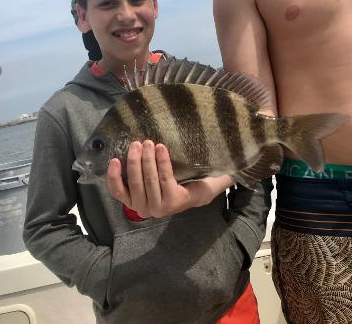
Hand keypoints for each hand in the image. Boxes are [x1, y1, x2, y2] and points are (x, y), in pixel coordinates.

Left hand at [107, 140, 233, 218]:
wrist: (179, 197)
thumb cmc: (196, 184)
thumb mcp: (210, 182)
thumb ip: (221, 177)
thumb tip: (237, 166)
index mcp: (176, 202)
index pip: (167, 182)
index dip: (162, 164)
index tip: (161, 146)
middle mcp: (156, 209)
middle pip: (148, 181)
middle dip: (146, 159)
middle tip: (146, 141)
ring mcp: (140, 206)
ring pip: (133, 183)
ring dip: (133, 162)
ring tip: (136, 144)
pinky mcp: (128, 201)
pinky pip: (117, 190)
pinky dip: (114, 176)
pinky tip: (114, 160)